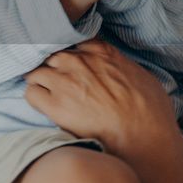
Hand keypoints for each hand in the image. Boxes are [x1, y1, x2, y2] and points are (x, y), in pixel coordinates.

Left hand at [26, 40, 182, 182]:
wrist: (143, 139)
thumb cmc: (151, 113)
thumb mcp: (144, 77)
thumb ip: (124, 66)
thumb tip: (119, 69)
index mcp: (101, 53)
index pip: (75, 44)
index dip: (72, 58)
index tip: (73, 67)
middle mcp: (79, 62)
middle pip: (53, 56)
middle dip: (53, 68)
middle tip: (59, 85)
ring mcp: (65, 82)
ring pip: (37, 72)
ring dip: (41, 82)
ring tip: (47, 96)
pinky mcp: (55, 105)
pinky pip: (31, 93)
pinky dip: (34, 98)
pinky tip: (43, 107)